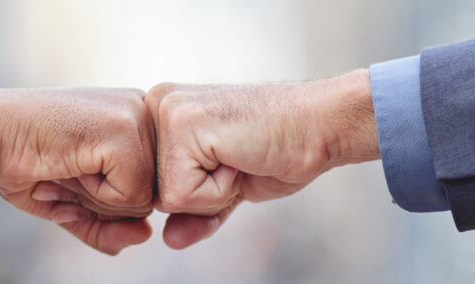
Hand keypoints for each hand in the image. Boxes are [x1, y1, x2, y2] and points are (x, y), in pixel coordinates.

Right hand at [0, 87, 155, 254]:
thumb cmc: (24, 160)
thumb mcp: (73, 202)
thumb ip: (109, 225)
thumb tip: (146, 234)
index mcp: (137, 121)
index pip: (152, 188)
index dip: (109, 198)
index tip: (73, 168)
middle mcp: (144, 112)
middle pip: (153, 196)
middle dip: (103, 201)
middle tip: (67, 167)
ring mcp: (137, 118)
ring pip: (146, 199)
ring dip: (97, 197)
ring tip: (68, 163)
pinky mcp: (125, 133)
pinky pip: (132, 195)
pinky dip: (95, 194)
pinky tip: (71, 162)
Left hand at [144, 69, 379, 248]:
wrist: (320, 125)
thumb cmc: (279, 150)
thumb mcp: (227, 189)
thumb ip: (194, 213)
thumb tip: (169, 240)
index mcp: (162, 114)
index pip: (154, 187)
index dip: (198, 193)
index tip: (231, 160)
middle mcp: (155, 105)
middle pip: (154, 194)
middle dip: (202, 195)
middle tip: (237, 159)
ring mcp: (166, 112)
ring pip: (165, 198)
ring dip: (212, 193)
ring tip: (238, 157)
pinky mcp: (181, 126)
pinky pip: (181, 196)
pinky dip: (219, 191)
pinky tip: (240, 157)